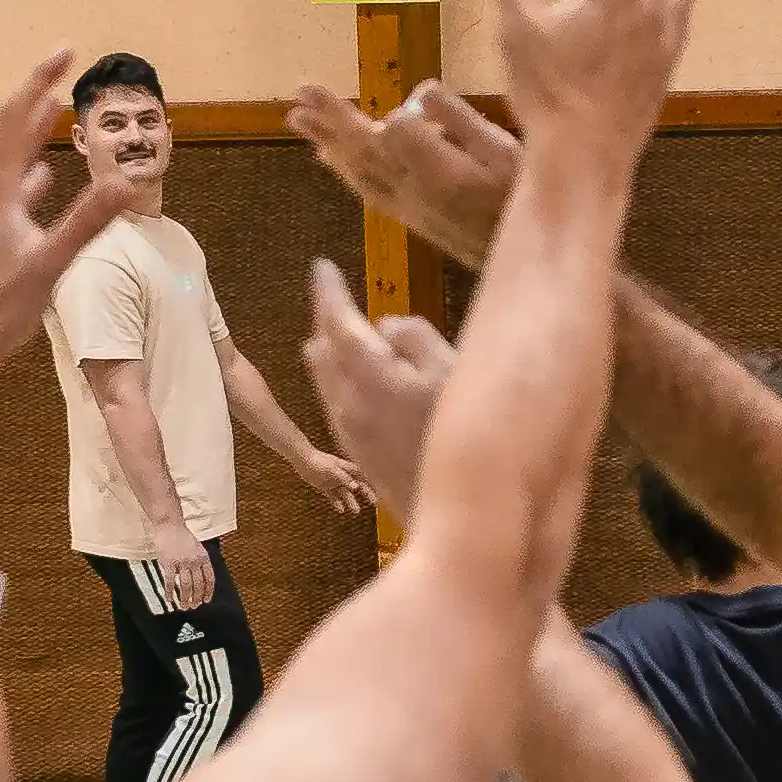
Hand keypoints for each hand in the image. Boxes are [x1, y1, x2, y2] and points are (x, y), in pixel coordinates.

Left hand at [0, 47, 139, 360]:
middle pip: (5, 130)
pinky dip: (25, 173)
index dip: (40, 80)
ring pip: (3, 158)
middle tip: (61, 69)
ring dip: (27, 129)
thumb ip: (86, 222)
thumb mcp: (48, 265)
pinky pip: (5, 190)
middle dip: (33, 95)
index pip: (15, 119)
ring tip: (50, 107)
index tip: (66, 52)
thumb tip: (124, 182)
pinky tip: (40, 177)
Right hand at [156, 534, 219, 611]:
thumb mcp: (197, 548)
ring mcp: (182, 562)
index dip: (208, 591)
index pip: (209, 578)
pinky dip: (170, 591)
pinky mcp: (169, 563)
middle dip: (197, 597)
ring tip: (184, 606)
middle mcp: (195, 561)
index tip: (207, 600)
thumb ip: (199, 562)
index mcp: (203, 558)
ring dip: (186, 598)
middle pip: (198, 584)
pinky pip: (170, 581)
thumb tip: (198, 579)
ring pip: (186, 585)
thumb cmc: (182, 536)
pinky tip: (170, 599)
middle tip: (194, 606)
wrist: (170, 525)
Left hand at [288, 74, 526, 270]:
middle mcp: (415, 193)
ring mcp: (410, 208)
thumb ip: (463, 123)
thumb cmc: (532, 200)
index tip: (313, 88)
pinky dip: (346, 171)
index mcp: (437, 174)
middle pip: (362, 153)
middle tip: (296, 98)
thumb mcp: (509, 154)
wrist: (536, 264)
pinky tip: (329, 159)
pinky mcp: (414, 218)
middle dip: (329, 124)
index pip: (381, 135)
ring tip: (298, 121)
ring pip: (360, 174)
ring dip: (328, 145)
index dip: (346, 112)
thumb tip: (419, 94)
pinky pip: (369, 191)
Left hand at [294, 444, 371, 513]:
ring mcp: (334, 481)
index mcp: (348, 469)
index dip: (373, 484)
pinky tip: (340, 510)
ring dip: (352, 502)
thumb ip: (344, 478)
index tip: (380, 492)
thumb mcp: (333, 469)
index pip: (364, 477)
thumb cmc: (319, 461)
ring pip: (346, 493)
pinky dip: (337, 503)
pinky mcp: (325, 486)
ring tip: (356, 512)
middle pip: (358, 486)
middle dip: (367, 494)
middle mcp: (343, 476)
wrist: (303, 459)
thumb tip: (356, 487)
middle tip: (374, 503)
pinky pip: (333, 496)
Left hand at [299, 261, 453, 500]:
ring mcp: (347, 428)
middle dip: (327, 320)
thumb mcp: (452, 371)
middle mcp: (346, 400)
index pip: (335, 320)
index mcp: (368, 374)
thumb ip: (413, 336)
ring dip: (336, 353)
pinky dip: (346, 379)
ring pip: (325, 377)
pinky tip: (380, 385)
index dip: (327, 290)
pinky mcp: (356, 449)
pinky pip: (337, 400)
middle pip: (319, 347)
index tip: (323, 266)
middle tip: (344, 302)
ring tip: (366, 343)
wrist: (454, 515)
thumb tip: (384, 326)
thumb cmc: (463, 436)